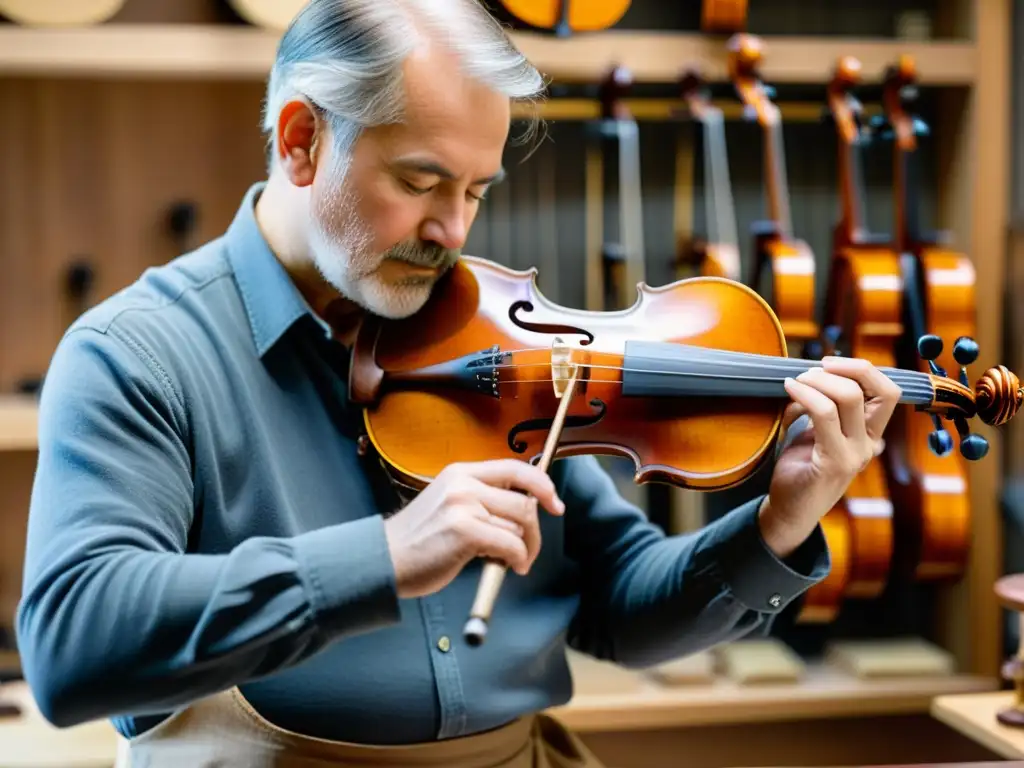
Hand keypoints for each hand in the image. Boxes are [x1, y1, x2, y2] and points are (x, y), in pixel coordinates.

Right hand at [382, 459, 565, 598]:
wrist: (384, 560)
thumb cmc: (418, 541)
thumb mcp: (449, 505)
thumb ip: (481, 500)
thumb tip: (522, 511)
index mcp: (460, 473)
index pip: (514, 468)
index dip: (542, 484)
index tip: (554, 502)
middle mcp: (463, 483)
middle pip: (523, 500)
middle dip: (535, 529)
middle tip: (530, 549)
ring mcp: (463, 505)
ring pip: (519, 523)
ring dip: (526, 548)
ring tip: (515, 561)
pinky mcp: (465, 531)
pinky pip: (511, 544)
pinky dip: (518, 559)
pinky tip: (510, 567)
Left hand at [758, 356, 900, 557]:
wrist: (789, 509)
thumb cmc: (801, 467)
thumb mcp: (815, 430)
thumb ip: (822, 406)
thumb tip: (811, 376)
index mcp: (871, 434)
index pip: (888, 392)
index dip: (862, 369)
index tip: (829, 363)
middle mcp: (870, 444)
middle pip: (876, 389)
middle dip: (839, 370)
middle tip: (808, 373)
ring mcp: (855, 454)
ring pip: (849, 397)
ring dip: (817, 380)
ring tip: (793, 383)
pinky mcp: (834, 461)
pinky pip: (823, 413)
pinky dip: (804, 394)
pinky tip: (789, 389)